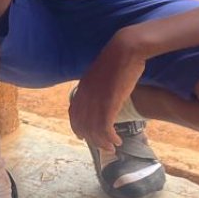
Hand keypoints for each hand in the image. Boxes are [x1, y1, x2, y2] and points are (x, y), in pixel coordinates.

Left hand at [68, 34, 145, 154]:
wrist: (125, 49)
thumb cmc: (118, 58)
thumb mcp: (102, 73)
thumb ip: (98, 84)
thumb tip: (102, 92)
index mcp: (82, 88)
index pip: (73, 113)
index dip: (77, 127)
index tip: (82, 136)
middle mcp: (85, 96)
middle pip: (82, 125)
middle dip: (92, 139)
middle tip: (103, 147)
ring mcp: (95, 100)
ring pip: (94, 130)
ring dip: (102, 142)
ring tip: (112, 147)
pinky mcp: (108, 103)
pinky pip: (105, 128)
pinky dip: (110, 138)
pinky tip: (117, 141)